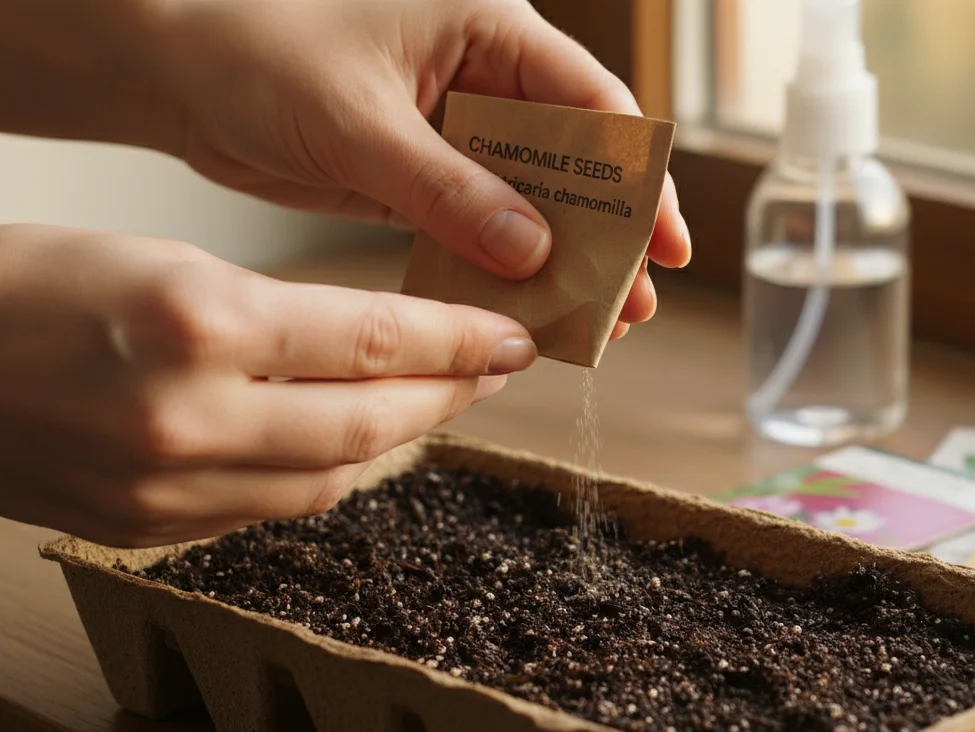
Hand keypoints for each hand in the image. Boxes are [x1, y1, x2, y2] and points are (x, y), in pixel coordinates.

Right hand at [0, 224, 537, 546]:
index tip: (509, 334)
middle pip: (371, 421)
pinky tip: (345, 443)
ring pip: (330, 478)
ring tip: (432, 402)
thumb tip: (374, 344)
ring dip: (396, 441)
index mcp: (198, 324)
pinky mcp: (147, 530)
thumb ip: (273, 314)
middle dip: (449, 394)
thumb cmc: (24, 287)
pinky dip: (321, 473)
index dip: (459, 339)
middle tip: (492, 369)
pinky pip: (269, 510)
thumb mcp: (161, 262)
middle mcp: (190, 418)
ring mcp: (168, 488)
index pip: (373, 339)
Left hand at [151, 0, 691, 339]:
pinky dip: (500, 267)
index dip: (637, 176)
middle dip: (607, 231)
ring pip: (531, 200)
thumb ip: (448, 188)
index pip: (591, 103)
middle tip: (633, 302)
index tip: (663, 242)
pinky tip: (522, 309)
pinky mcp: (421, 174)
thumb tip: (532, 250)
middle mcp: (484, 76)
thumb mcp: (360, 123)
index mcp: (489, 29)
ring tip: (593, 321)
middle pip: (574, 159)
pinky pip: (479, 226)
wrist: (172, 71)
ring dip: (559, 259)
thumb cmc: (254, 53)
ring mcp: (454, 130)